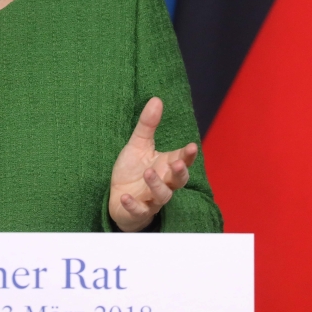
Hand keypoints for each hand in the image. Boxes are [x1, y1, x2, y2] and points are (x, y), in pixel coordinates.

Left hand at [109, 97, 197, 231]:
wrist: (118, 197)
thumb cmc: (133, 170)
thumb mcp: (138, 145)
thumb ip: (148, 125)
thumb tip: (156, 99)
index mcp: (166, 166)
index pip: (182, 160)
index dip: (188, 155)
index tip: (192, 146)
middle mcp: (164, 183)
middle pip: (178, 181)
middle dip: (180, 172)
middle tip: (177, 163)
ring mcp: (152, 199)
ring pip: (162, 196)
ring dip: (156, 185)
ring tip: (148, 173)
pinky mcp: (138, 211)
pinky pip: (139, 210)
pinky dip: (133, 205)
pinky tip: (125, 197)